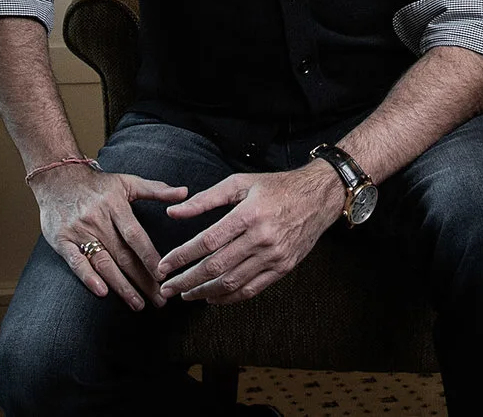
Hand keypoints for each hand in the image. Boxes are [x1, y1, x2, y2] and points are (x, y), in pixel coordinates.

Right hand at [33, 163, 187, 309]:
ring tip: (138, 304)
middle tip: (160, 300)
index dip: (150, 257)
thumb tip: (185, 192)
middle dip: (143, 280)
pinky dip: (88, 277)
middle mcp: (98, 219)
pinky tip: (102, 292)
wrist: (57, 177)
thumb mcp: (127, 182)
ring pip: (103, 262)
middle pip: (123, 255)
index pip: (136, 236)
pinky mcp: (61, 240)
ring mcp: (79, 231)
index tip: (165, 276)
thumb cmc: (97, 184)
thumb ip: (156, 189)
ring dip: (122, 286)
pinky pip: (76, 261)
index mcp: (115, 205)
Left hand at [155, 163, 345, 303]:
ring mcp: (274, 256)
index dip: (182, 256)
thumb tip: (173, 212)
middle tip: (166, 288)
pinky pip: (251, 289)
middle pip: (216, 267)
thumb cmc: (275, 187)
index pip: (207, 241)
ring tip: (185, 294)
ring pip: (232, 282)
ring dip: (204, 293)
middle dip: (187, 280)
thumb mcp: (240, 183)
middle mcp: (261, 238)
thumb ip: (205, 199)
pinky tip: (212, 298)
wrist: (318, 198)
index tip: (164, 266)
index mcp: (248, 214)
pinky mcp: (283, 268)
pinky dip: (229, 298)